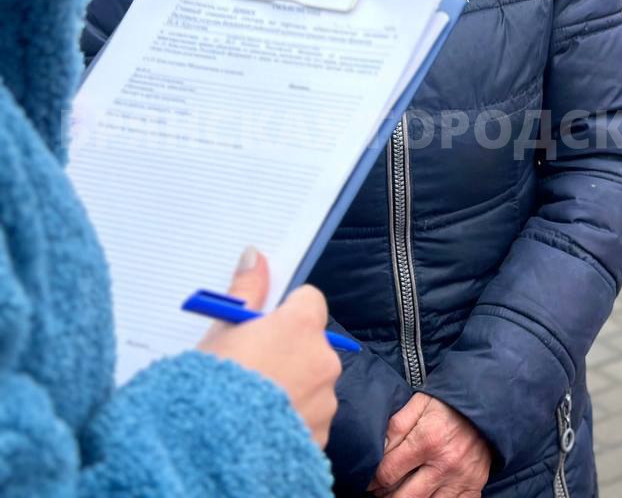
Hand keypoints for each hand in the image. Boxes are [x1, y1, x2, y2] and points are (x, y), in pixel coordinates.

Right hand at [197, 247, 340, 446]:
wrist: (208, 453)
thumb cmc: (209, 388)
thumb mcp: (220, 333)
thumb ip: (246, 293)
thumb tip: (256, 255)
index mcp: (300, 326)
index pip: (309, 301)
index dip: (284, 313)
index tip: (262, 327)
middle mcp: (323, 358)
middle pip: (312, 344)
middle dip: (288, 353)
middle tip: (251, 369)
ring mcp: (326, 399)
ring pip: (313, 383)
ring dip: (292, 388)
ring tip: (251, 403)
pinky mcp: (322, 434)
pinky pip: (310, 418)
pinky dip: (292, 420)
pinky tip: (261, 428)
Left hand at [369, 392, 491, 496]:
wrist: (489, 402)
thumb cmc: (450, 403)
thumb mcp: (420, 403)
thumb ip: (395, 426)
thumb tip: (376, 450)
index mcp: (428, 440)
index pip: (388, 473)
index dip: (374, 480)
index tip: (371, 480)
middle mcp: (445, 464)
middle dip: (388, 497)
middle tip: (384, 491)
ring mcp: (462, 478)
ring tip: (404, 492)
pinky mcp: (475, 485)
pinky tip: (428, 494)